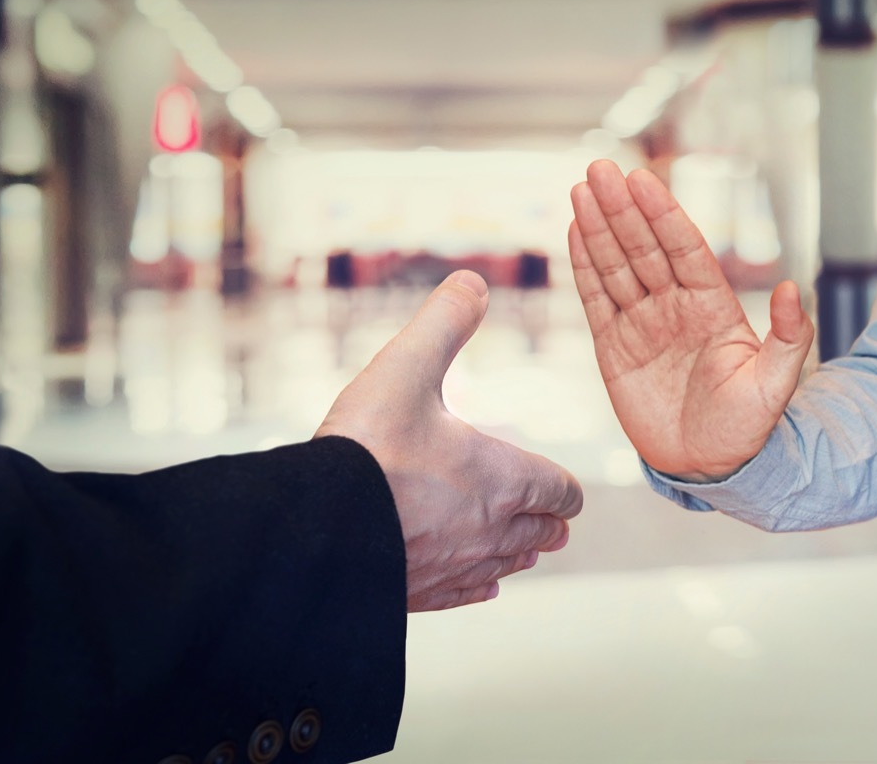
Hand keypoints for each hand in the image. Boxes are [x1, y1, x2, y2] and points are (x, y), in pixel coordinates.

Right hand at [316, 270, 582, 611]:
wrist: (311, 529)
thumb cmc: (366, 447)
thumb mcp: (406, 366)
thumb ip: (444, 322)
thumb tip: (473, 282)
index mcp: (503, 479)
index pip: (562, 491)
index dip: (565, 484)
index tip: (560, 481)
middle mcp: (492, 530)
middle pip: (543, 533)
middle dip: (548, 520)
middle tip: (550, 516)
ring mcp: (457, 567)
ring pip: (511, 566)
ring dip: (520, 551)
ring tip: (522, 545)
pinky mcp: (421, 594)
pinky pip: (469, 594)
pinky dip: (481, 584)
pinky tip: (479, 582)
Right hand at [569, 160, 813, 481]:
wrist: (709, 466)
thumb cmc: (747, 428)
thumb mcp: (775, 386)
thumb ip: (788, 338)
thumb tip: (793, 289)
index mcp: (713, 307)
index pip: (684, 249)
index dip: (662, 214)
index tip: (642, 181)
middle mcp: (674, 306)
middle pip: (643, 248)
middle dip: (621, 208)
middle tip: (600, 167)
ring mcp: (642, 324)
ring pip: (615, 266)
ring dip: (597, 227)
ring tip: (581, 188)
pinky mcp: (613, 347)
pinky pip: (595, 299)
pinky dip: (583, 267)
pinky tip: (574, 232)